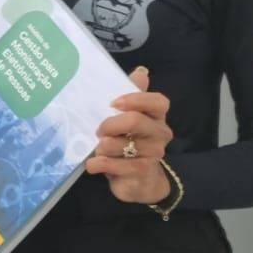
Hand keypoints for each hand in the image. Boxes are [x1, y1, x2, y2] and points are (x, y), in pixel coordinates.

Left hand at [84, 66, 173, 203]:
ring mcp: (152, 154)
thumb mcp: (127, 120)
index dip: (135, 99)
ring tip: (98, 149)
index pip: (158, 102)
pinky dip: (96, 163)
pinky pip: (112, 164)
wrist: (139, 181)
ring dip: (101, 147)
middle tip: (98, 131)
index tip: (113, 102)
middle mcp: (159, 134)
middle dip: (109, 124)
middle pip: (134, 121)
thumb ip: (131, 96)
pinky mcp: (140, 173)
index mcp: (156, 117)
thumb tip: (141, 71)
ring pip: (118, 145)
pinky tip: (93, 164)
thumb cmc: (129, 144)